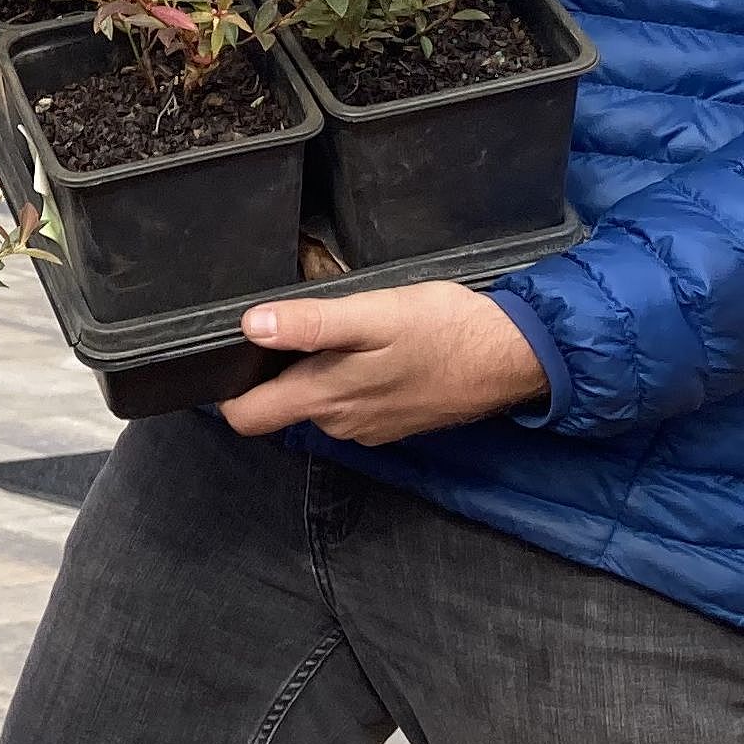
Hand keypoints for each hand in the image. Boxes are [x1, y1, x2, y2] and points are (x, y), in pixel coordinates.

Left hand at [217, 282, 549, 446]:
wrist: (515, 357)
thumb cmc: (445, 329)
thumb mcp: (374, 314)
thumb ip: (310, 325)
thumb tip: (251, 326)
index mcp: (326, 399)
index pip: (247, 417)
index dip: (227, 388)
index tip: (227, 354)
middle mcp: (341, 423)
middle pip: (279, 408)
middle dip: (272, 375)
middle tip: (286, 327)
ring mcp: (370, 428)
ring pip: (317, 405)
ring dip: (315, 374)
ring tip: (334, 332)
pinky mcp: (395, 422)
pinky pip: (352, 406)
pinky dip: (349, 381)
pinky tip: (370, 351)